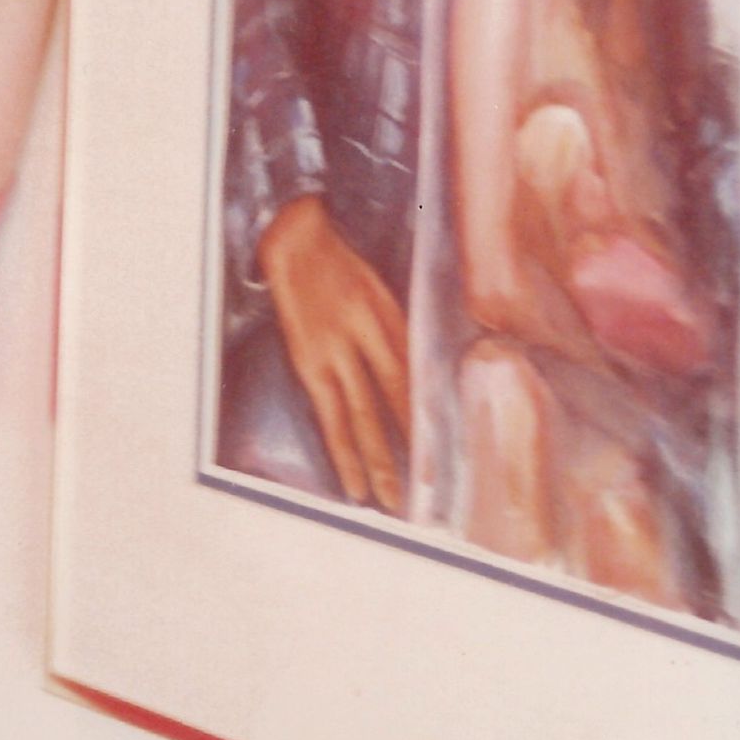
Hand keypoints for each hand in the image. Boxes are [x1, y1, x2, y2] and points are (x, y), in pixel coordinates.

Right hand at [258, 195, 410, 511]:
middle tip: (425, 488)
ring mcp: (330, 350)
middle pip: (390, 397)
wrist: (294, 241)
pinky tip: (350, 476)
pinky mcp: (306, 362)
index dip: (428, 412)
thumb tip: (422, 382)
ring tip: (385, 497)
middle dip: (407, 445)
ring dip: (373, 460)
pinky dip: (340, 448)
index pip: (414, 373)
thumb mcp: (382, 290)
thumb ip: (400, 334)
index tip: (445, 448)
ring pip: (356, 415)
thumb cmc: (343, 266)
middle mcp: (360, 334)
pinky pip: (327, 413)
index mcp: (386, 314)